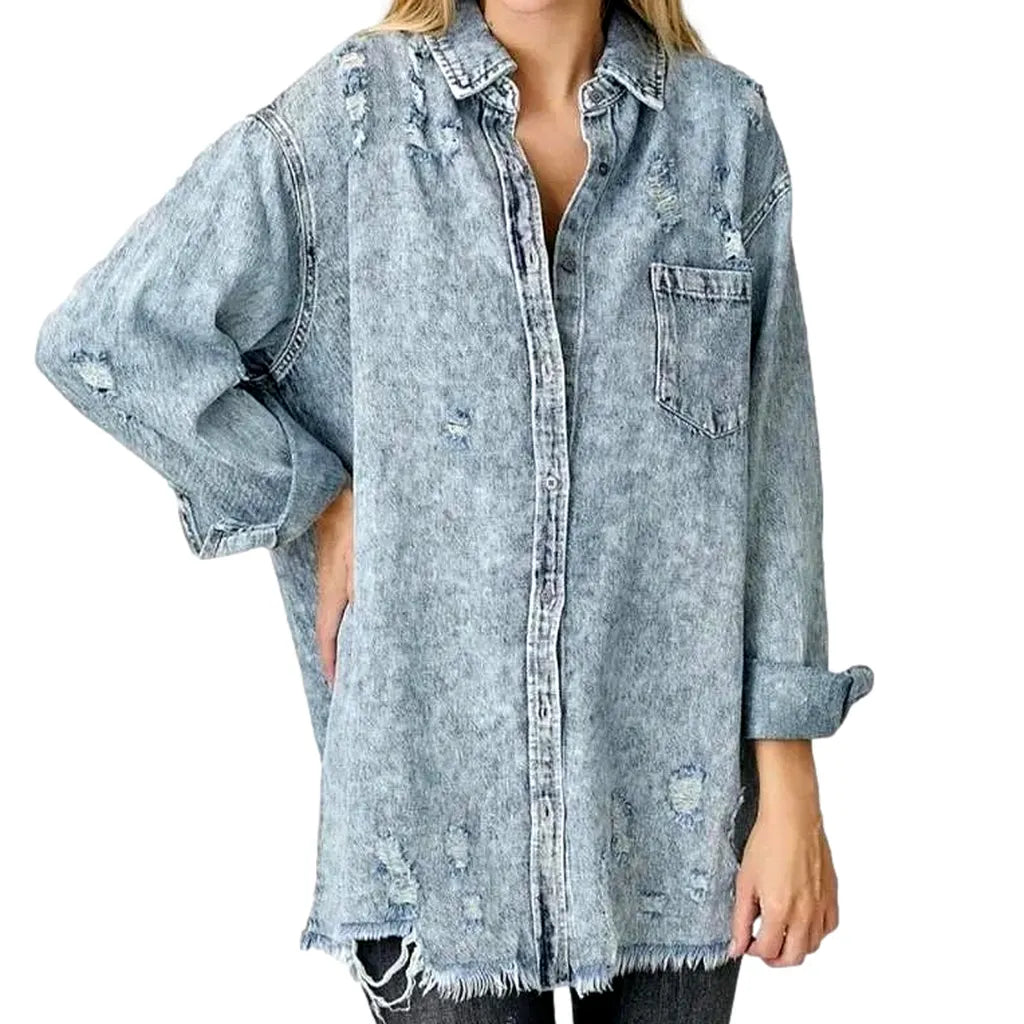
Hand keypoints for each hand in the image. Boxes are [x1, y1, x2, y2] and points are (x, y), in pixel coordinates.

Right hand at [313, 483, 353, 688]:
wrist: (335, 491)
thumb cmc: (353, 520)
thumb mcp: (365, 554)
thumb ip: (366, 587)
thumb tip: (370, 619)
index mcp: (333, 592)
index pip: (328, 637)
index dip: (333, 664)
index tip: (338, 688)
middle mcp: (332, 588)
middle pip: (334, 630)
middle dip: (342, 655)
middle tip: (354, 679)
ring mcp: (336, 576)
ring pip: (342, 614)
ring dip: (349, 634)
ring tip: (364, 653)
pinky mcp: (344, 564)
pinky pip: (349, 597)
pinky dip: (356, 613)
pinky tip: (368, 613)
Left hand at [729, 740, 838, 965]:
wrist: (793, 817)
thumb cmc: (768, 842)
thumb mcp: (744, 882)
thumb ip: (740, 919)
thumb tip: (736, 946)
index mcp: (780, 911)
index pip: (768, 951)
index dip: (753, 951)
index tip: (745, 943)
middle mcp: (804, 913)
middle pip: (793, 957)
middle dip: (774, 958)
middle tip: (761, 946)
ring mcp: (821, 906)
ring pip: (813, 946)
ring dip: (796, 947)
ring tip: (780, 933)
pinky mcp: (832, 895)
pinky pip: (829, 927)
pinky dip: (816, 932)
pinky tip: (803, 921)